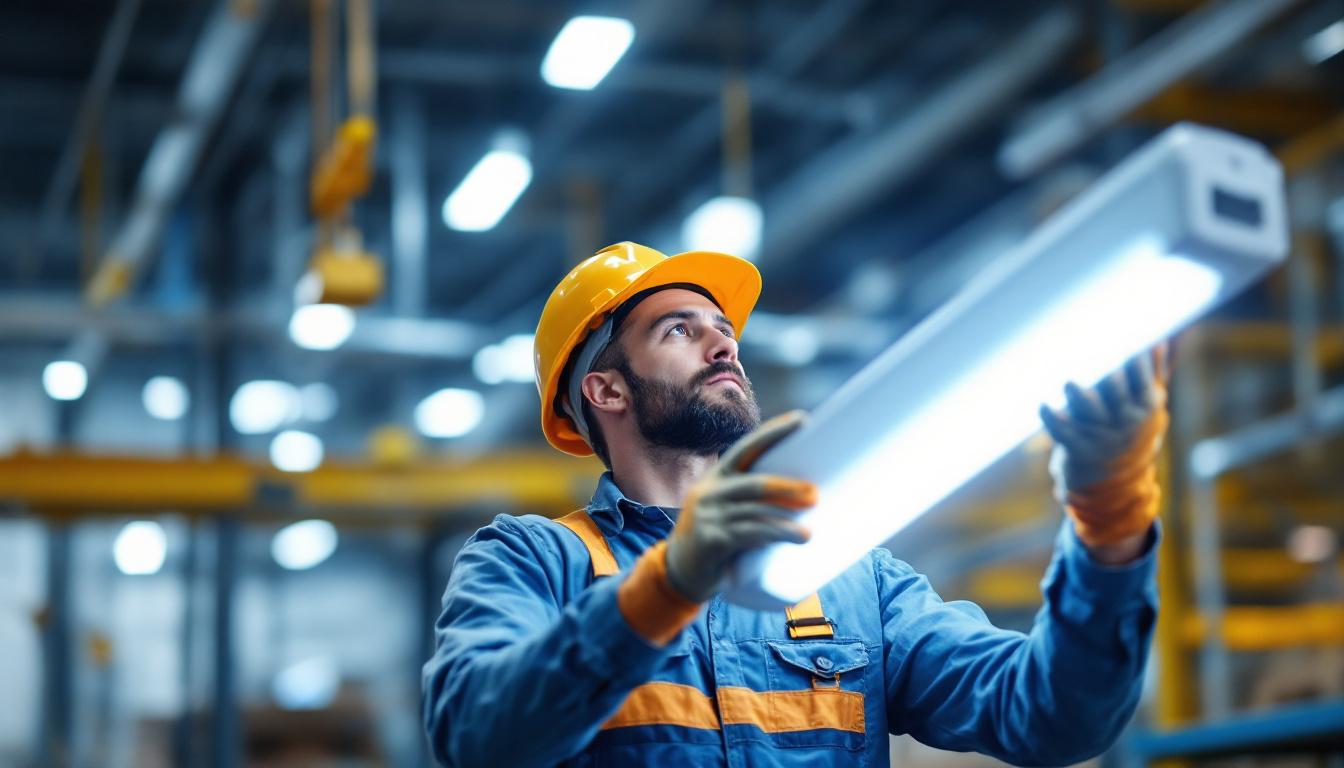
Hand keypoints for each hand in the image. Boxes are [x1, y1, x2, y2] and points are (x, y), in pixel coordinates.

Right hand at [664, 411, 816, 602]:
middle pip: (755, 483)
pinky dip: (770, 537)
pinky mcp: (710, 539)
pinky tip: (786, 540)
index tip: (802, 419)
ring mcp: (707, 515)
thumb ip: (752, 500)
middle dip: (787, 487)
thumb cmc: (717, 539)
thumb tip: (804, 496)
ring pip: (754, 513)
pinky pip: (746, 534)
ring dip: (784, 523)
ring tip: (808, 533)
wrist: (681, 572)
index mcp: (717, 477)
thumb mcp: (727, 510)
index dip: (773, 433)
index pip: (746, 448)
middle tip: (815, 494)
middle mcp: (709, 491)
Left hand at [1039, 345, 1168, 559]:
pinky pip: (1063, 433)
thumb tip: (1159, 340)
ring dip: (1079, 395)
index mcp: (1146, 408)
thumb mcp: (1147, 407)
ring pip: (1091, 412)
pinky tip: (1042, 405)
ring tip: (1067, 382)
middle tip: (1091, 346)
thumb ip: (1151, 373)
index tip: (1122, 334)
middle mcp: (1126, 423)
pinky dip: (1052, 419)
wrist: (1112, 486)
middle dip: (1105, 371)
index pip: (1141, 378)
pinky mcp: (1079, 449)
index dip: (1132, 357)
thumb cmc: (1129, 434)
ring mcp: (1103, 437)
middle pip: (1116, 391)